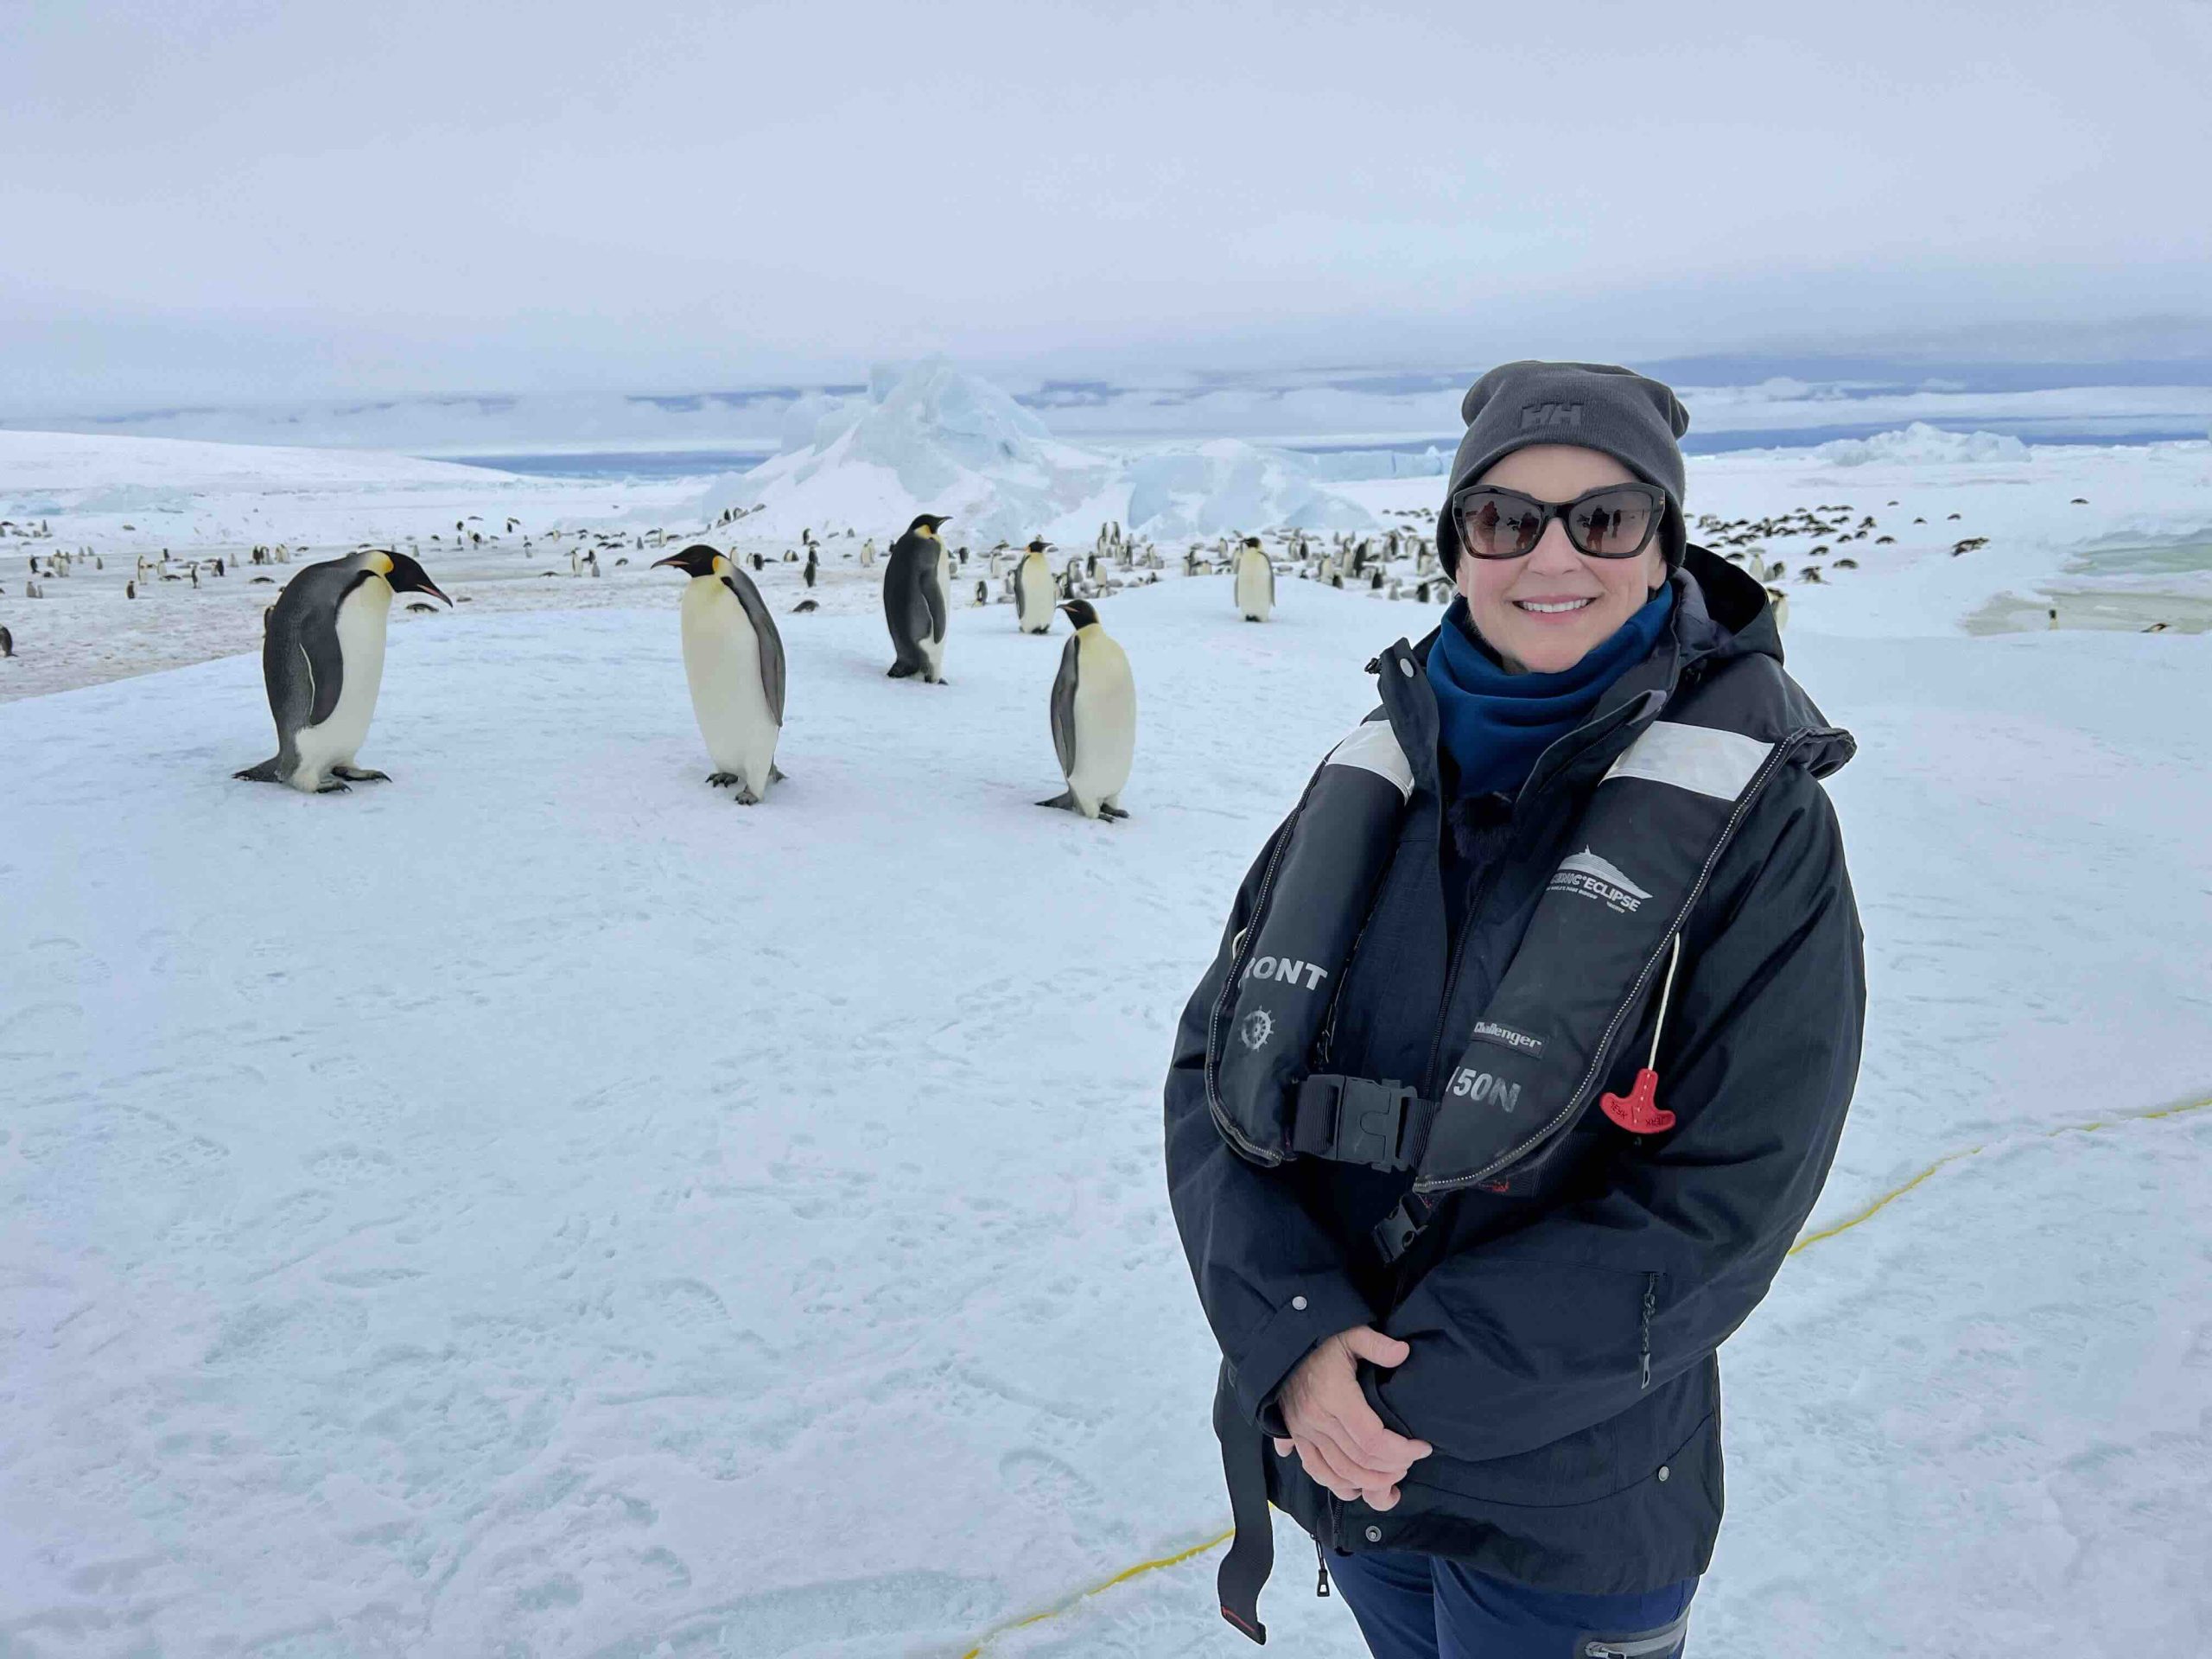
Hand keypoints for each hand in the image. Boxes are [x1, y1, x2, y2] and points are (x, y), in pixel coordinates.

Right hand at [1272, 1325, 1431, 1509]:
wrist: (1282, 1348)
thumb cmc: (1321, 1342)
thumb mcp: (1350, 1333)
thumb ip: (1377, 1344)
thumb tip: (1403, 1352)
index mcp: (1334, 1396)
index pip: (1372, 1439)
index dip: (1401, 1450)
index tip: (1422, 1447)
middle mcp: (1317, 1419)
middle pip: (1360, 1461)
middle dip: (1392, 1468)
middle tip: (1411, 1461)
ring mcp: (1304, 1432)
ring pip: (1340, 1473)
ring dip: (1370, 1482)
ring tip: (1393, 1476)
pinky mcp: (1296, 1437)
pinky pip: (1316, 1471)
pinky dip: (1339, 1485)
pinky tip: (1359, 1487)